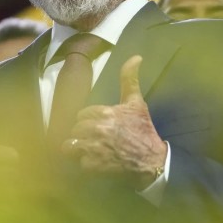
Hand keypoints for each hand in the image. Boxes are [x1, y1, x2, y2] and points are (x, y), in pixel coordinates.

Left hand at [62, 55, 166, 188]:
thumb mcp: (137, 103)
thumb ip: (130, 79)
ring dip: (78, 148)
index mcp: (105, 113)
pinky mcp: (94, 166)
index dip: (89, 121)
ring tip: (87, 150)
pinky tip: (96, 162)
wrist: (152, 159)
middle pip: (75, 129)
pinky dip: (86, 164)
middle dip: (82, 134)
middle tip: (93, 138)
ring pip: (71, 145)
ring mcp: (94, 148)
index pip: (82, 115)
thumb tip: (136, 57)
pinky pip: (79, 162)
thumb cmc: (144, 130)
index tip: (97, 125)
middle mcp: (97, 130)